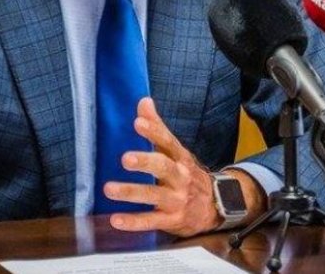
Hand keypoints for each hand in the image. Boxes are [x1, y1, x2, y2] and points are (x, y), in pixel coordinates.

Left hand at [105, 98, 264, 235]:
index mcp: (181, 158)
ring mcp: (177, 200)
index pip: (168, 142)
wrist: (215, 207)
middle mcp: (180, 178)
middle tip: (125, 158)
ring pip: (154, 195)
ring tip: (109, 189)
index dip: (154, 132)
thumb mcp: (177, 152)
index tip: (138, 122)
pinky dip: (133, 222)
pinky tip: (115, 220)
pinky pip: (151, 221)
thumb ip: (158, 128)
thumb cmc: (188, 175)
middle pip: (164, 167)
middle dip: (145, 162)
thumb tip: (144, 102)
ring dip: (131, 192)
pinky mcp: (172, 220)